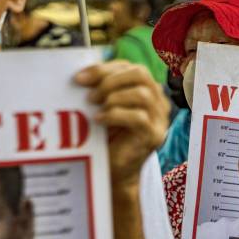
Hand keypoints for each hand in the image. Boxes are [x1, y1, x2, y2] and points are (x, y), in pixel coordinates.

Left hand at [75, 61, 169, 190]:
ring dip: (113, 97)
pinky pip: (138, 117)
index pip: (131, 68)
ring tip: (95, 107)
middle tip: (89, 95)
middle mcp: (159, 101)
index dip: (104, 69)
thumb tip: (82, 74)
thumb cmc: (107, 136)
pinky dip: (115, 115)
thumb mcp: (104, 106)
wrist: (115, 171)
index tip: (79, 78)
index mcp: (148, 89)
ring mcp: (159, 119)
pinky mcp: (154, 136)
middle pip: (141, 74)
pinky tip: (99, 120)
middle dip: (110, 80)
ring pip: (142, 94)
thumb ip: (101, 88)